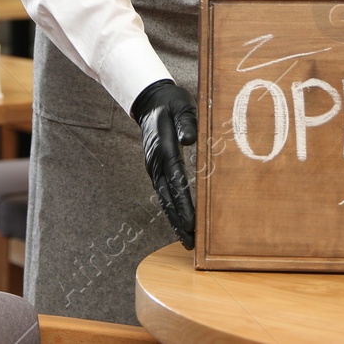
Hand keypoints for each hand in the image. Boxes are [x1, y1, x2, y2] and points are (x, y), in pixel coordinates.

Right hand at [130, 79, 197, 247]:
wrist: (151, 102)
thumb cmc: (171, 104)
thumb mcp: (182, 107)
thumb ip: (186, 122)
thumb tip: (189, 140)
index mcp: (164, 149)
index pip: (176, 181)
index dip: (183, 204)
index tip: (192, 223)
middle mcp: (156, 163)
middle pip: (168, 198)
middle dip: (179, 221)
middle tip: (192, 243)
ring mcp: (154, 168)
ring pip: (164, 199)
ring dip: (175, 220)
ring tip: (187, 241)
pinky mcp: (156, 169)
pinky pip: (164, 193)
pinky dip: (171, 210)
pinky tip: (179, 222)